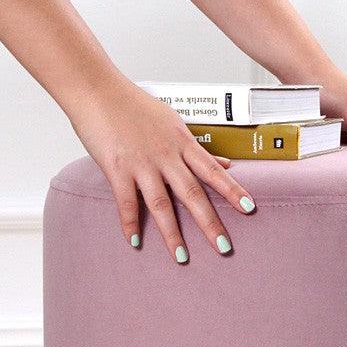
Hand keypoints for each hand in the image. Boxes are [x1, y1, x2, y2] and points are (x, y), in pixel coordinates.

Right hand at [69, 79, 255, 263]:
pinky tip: (135, 242)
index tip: (249, 209)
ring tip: (181, 257)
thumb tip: (228, 164)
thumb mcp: (173, 122)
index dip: (232, 190)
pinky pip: (126, 202)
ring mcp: (142, 164)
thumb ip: (198, 148)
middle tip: (224, 247)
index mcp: (182, 143)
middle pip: (192, 193)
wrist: (96, 89)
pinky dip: (131, 223)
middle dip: (209, 223)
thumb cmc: (134, 105)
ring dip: (172, 233)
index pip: (213, 171)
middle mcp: (166, 156)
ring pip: (161, 204)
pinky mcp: (117, 169)